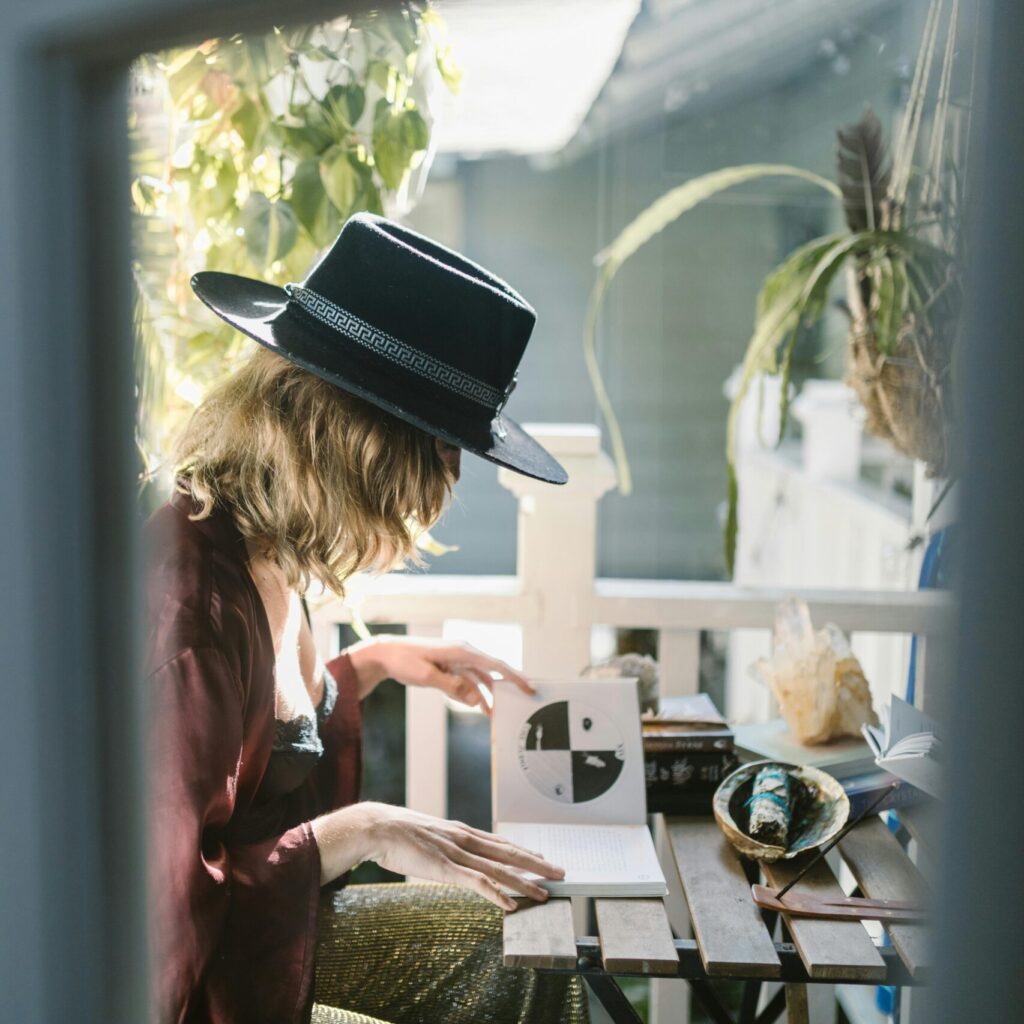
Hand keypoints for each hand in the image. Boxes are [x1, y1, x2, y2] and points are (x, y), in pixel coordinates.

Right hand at [311, 802, 563, 909]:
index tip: (541, 858)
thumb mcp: (427, 836)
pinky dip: (495, 893)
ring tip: (543, 894)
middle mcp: (464, 839)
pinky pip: (476, 882)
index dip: (523, 852)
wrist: (377, 827)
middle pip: (508, 853)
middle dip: (536, 864)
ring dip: (523, 883)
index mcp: (460, 831)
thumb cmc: (397, 833)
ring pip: (498, 869)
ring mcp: (456, 853)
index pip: (500, 842)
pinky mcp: (445, 867)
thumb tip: (448, 856)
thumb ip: (443, 846)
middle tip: (560, 873)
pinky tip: (509, 904)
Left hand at [347, 635, 533, 711]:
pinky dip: (473, 695)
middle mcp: (464, 654)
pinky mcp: (450, 669)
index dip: (515, 676)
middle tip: (523, 702)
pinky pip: (468, 683)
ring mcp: (457, 661)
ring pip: (480, 680)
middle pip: (492, 672)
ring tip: (497, 715)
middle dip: (507, 687)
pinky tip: (480, 708)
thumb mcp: (427, 676)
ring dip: (488, 696)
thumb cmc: (404, 661)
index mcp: (462, 651)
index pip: (495, 665)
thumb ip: (453, 687)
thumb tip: (477, 699)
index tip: (530, 687)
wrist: (386, 654)